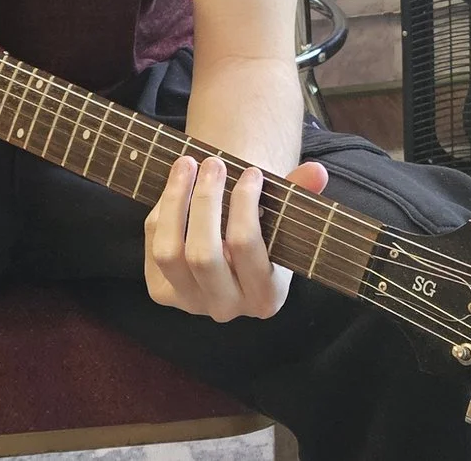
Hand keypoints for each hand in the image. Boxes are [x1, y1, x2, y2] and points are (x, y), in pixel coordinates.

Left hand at [145, 155, 329, 320]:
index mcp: (265, 296)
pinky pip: (153, 248)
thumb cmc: (263, 229)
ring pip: (170, 252)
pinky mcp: (162, 293)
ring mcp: (190, 304)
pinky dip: (162, 212)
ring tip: (188, 163)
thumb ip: (299, 195)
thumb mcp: (283, 217)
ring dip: (176, 201)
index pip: (247, 246)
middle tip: (214, 162)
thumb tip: (316, 172)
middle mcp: (227, 308)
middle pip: (203, 254)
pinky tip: (176, 187)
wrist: (232, 252)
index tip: (251, 171)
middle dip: (206, 200)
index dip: (244, 204)